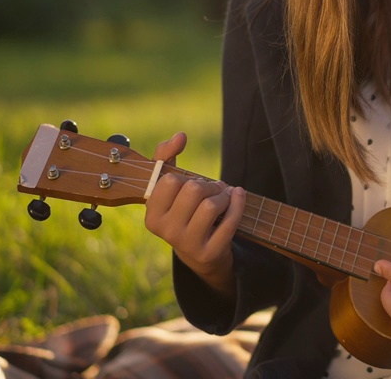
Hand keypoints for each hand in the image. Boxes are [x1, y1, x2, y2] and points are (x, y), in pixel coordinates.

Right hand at [143, 132, 245, 296]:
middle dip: (209, 184)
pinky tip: (238, 196)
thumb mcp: (169, 186)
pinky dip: (238, 203)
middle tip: (214, 190)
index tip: (192, 186)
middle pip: (194, 190)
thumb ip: (165, 155)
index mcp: (152, 216)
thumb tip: (180, 136)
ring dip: (224, 195)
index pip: (171, 180)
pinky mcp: (210, 252)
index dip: (188, 178)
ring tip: (223, 197)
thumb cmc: (184, 211)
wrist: (200, 253)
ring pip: (212, 205)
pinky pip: (230, 220)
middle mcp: (166, 232)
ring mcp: (188, 244)